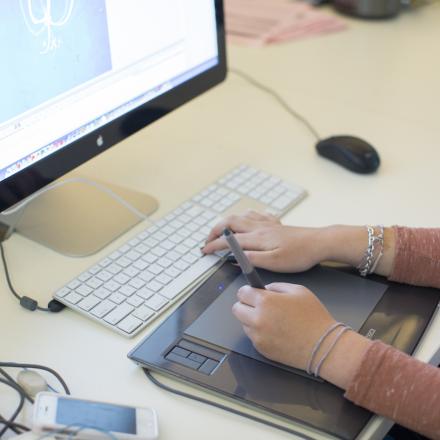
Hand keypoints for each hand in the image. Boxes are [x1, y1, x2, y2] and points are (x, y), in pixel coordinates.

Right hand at [202, 211, 327, 271]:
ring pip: (241, 216)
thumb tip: (234, 258)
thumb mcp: (275, 263)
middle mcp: (259, 227)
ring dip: (228, 222)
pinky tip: (248, 221)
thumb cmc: (299, 254)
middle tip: (209, 241)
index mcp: (257, 238)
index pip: (228, 240)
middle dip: (215, 230)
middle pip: (230, 222)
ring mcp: (268, 223)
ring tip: (223, 232)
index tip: (204, 251)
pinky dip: (245, 217)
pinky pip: (255, 214)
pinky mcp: (276, 223)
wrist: (319, 242)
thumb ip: (252, 259)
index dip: (213, 245)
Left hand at [233, 282, 372, 388]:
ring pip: (244, 323)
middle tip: (259, 306)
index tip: (252, 293)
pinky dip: (260, 333)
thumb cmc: (314, 317)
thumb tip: (264, 289)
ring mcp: (258, 336)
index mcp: (265, 301)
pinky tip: (275, 332)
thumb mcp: (298, 290)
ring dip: (252, 320)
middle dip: (246, 305)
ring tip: (272, 320)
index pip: (242, 293)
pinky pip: (253, 337)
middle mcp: (257, 319)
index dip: (248, 291)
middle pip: (237, 309)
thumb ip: (276, 286)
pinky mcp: (261, 350)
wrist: (324, 346)